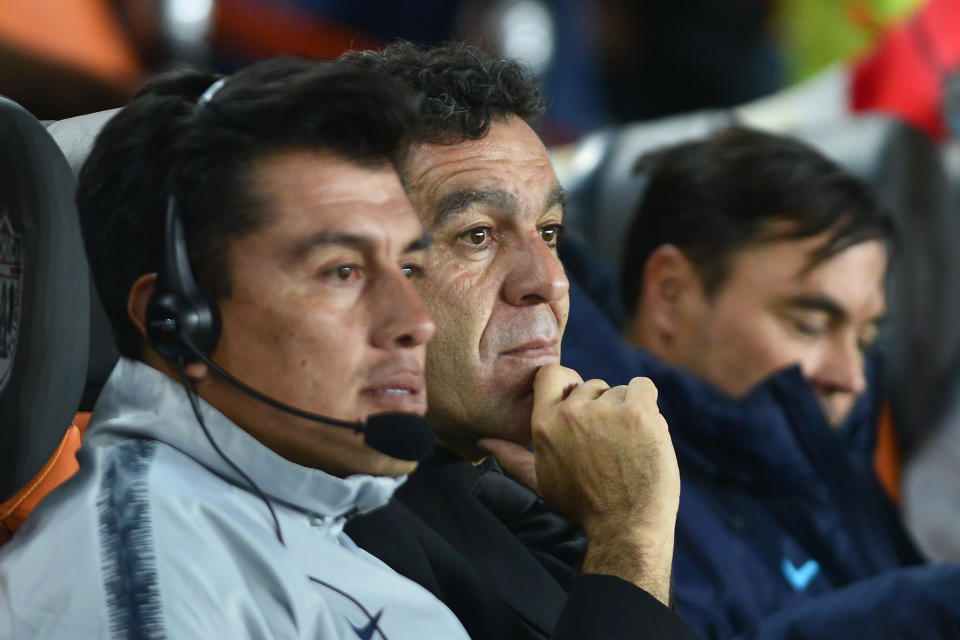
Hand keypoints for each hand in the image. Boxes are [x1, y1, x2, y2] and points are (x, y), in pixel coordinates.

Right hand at [515, 363, 679, 603]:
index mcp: (545, 423)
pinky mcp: (638, 411)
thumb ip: (511, 456)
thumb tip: (483, 441)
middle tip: (608, 444)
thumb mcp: (540, 480)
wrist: (626, 527)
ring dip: (626, 412)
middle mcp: (572, 411)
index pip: (550, 373)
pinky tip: (646, 429)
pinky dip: (647, 402)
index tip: (580, 402)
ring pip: (619, 391)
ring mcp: (606, 410)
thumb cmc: (583, 506)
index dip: (568, 383)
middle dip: (602, 409)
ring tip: (628, 446)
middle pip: (591, 386)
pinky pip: (643, 386)